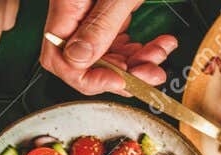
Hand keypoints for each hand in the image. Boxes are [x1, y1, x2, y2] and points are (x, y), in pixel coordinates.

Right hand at [42, 0, 177, 94]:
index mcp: (66, 6)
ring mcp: (88, 13)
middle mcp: (73, 13)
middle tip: (150, 75)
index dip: (89, 79)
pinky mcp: (105, 10)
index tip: (120, 81)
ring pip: (106, 55)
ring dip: (137, 63)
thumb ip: (99, 26)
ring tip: (160, 55)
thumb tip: (78, 61)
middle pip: (86, 62)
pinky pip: (117, 40)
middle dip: (123, 74)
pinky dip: (139, 48)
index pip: (60, 59)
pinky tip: (159, 44)